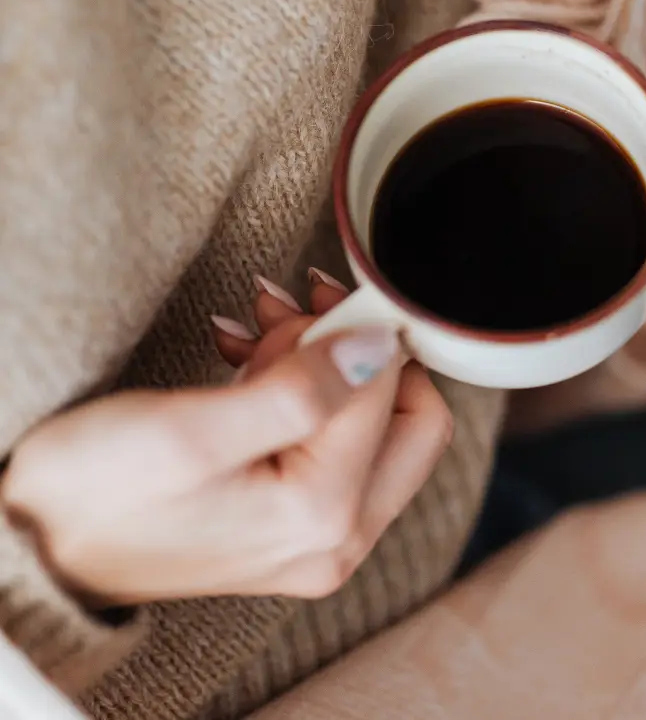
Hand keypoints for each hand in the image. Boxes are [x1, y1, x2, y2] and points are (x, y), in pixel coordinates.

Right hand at [1, 271, 452, 605]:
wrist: (34, 549)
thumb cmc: (92, 493)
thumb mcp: (189, 432)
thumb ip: (299, 392)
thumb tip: (382, 347)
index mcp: (324, 516)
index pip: (393, 390)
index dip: (356, 331)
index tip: (304, 297)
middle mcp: (339, 537)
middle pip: (406, 414)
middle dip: (356, 347)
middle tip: (292, 310)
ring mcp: (322, 534)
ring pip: (369, 420)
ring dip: (322, 359)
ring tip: (256, 327)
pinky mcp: (297, 521)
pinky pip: (334, 438)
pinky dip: (301, 386)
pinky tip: (247, 357)